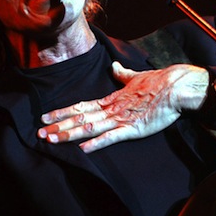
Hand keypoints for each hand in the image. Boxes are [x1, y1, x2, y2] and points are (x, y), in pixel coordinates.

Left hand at [37, 61, 209, 151]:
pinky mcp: (133, 129)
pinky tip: (83, 149)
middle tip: (39, 133)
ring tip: (51, 140)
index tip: (45, 116)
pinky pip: (112, 137)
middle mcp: (112, 109)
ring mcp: (121, 119)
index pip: (81, 106)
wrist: (176, 87)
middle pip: (79, 118)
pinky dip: (97, 143)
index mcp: (112, 98)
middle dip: (58, 126)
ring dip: (69, 134)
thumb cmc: (159, 82)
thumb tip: (114, 66)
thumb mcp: (137, 76)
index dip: (61, 112)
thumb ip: (123, 74)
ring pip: (90, 127)